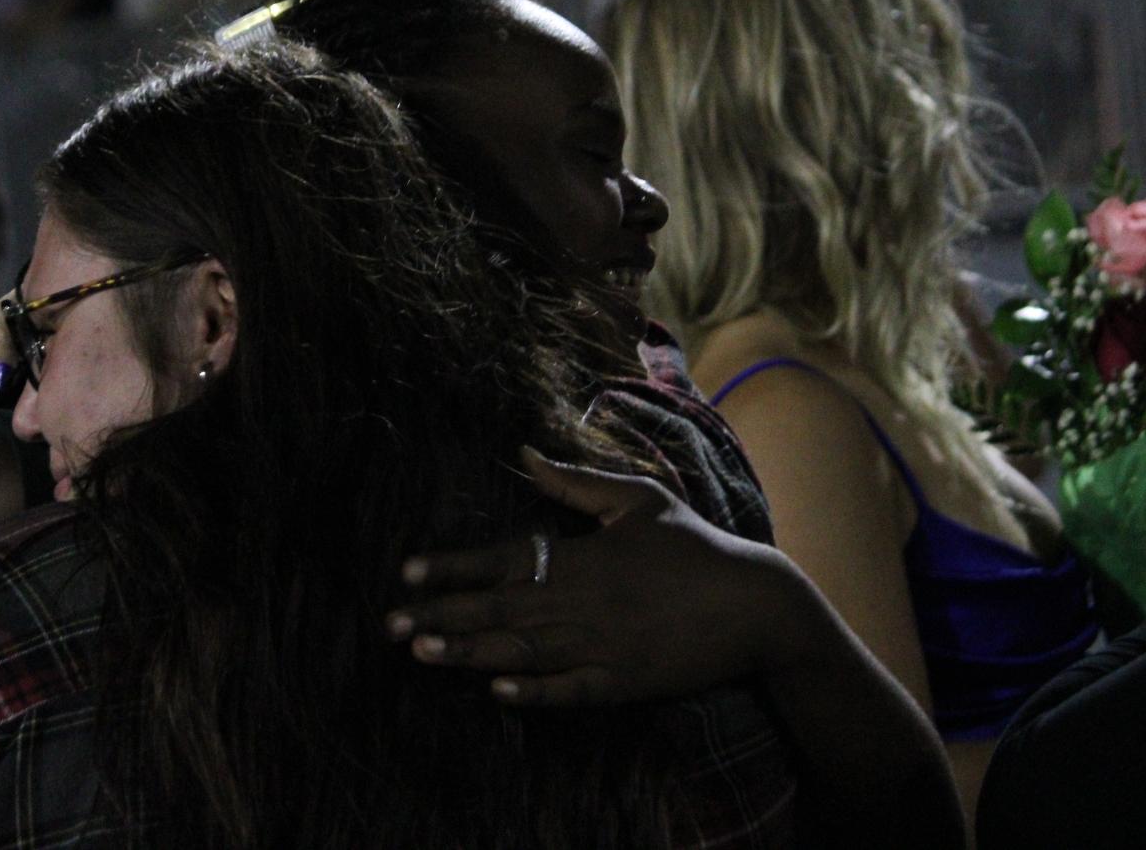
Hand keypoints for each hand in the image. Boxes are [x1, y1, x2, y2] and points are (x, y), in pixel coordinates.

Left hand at [384, 447, 807, 705]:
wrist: (754, 604)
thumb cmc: (693, 545)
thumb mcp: (636, 499)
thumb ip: (573, 482)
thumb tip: (520, 450)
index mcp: (580, 557)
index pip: (501, 560)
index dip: (452, 567)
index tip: (408, 573)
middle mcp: (582, 602)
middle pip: (499, 610)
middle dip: (442, 617)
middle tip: (391, 626)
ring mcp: (602, 646)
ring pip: (523, 652)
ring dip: (469, 654)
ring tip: (423, 655)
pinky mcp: (624, 683)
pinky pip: (571, 691)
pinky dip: (535, 694)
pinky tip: (498, 694)